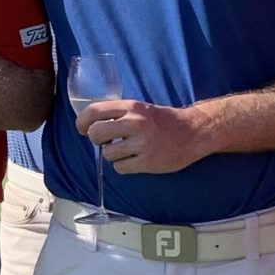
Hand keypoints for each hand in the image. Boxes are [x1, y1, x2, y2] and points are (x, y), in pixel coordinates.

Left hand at [78, 98, 211, 175]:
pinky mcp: (147, 162)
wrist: (193, 132)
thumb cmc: (163, 121)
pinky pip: (120, 168)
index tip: (81, 128)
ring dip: (112, 155)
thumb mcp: (140, 108)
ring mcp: (141, 144)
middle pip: (95, 134)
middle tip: (105, 141)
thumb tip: (91, 123)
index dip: (82, 121)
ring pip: (107, 154)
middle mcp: (135, 123)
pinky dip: (124, 166)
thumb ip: (118, 113)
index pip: (95, 111)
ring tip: (126, 150)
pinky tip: (135, 159)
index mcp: (131, 107)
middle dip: (96, 139)